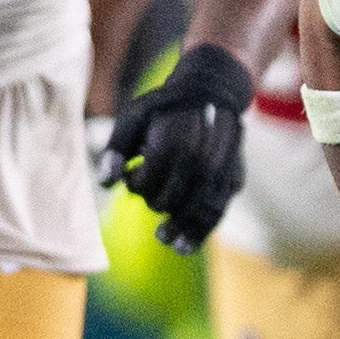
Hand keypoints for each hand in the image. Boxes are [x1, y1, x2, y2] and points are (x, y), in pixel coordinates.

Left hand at [98, 41, 254, 252]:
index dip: (138, 183)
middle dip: (159, 205)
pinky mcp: (233, 179)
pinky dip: (203, 231)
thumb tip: (106, 184)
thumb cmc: (166, 107)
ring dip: (184, 229)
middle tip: (150, 205)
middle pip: (178, 194)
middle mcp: (202, 154)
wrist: (213, 92)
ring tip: (168, 243)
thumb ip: (116, 148)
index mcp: (176, 137)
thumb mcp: (134, 115)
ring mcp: (222, 168)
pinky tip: (187, 247)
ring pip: (202, 208)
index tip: (131, 177)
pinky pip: (218, 210)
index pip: (153, 175)